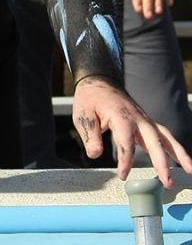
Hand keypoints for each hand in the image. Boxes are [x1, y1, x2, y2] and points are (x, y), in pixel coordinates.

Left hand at [72, 75, 191, 186]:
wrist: (99, 82)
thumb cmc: (90, 99)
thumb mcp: (83, 115)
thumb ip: (90, 135)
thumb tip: (94, 154)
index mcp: (121, 116)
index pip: (127, 142)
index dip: (126, 161)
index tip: (123, 175)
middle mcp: (138, 119)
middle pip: (154, 141)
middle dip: (162, 163)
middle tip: (167, 182)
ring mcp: (145, 120)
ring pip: (166, 138)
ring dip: (179, 155)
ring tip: (190, 171)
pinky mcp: (148, 124)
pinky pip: (165, 136)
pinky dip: (176, 148)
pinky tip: (184, 163)